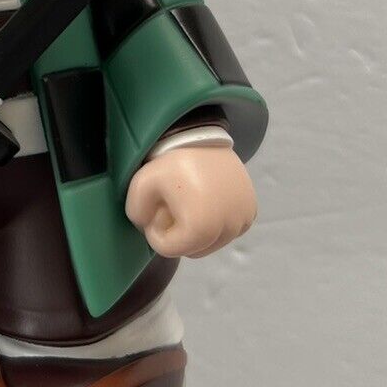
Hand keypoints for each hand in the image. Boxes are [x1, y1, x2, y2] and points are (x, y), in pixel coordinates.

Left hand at [125, 147, 256, 258]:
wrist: (202, 136)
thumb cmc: (171, 161)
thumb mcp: (140, 185)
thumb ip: (137, 215)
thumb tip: (148, 229)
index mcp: (203, 227)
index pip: (170, 249)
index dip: (155, 233)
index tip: (155, 209)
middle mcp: (229, 228)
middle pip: (192, 249)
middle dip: (177, 233)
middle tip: (170, 206)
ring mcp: (242, 220)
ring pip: (210, 243)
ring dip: (196, 231)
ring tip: (188, 202)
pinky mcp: (250, 212)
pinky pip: (226, 231)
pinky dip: (214, 223)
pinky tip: (205, 201)